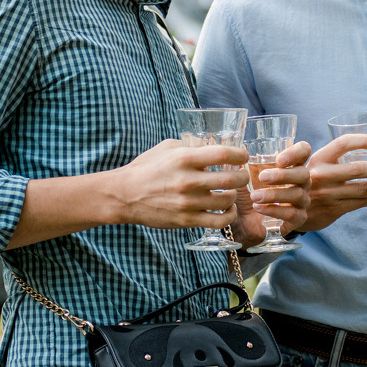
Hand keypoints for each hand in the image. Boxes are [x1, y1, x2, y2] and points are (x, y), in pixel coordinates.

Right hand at [6, 138, 249, 248]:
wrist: (124, 195)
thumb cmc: (146, 168)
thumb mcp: (167, 147)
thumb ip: (191, 145)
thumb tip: (213, 144)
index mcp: (185, 158)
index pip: (224, 153)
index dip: (239, 154)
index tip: (243, 155)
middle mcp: (188, 180)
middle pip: (231, 179)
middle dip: (242, 176)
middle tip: (241, 175)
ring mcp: (188, 203)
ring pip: (227, 200)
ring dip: (234, 195)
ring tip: (232, 192)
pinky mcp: (186, 220)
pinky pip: (218, 221)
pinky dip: (228, 215)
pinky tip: (228, 209)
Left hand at [232, 141, 312, 247]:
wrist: (244, 220)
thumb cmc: (248, 192)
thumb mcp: (246, 175)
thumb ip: (249, 162)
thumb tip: (242, 151)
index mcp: (291, 164)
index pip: (304, 151)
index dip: (296, 152)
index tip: (278, 160)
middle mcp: (301, 181)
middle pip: (303, 173)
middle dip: (282, 175)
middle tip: (262, 177)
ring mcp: (302, 200)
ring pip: (297, 194)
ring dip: (274, 194)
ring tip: (254, 196)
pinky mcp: (299, 218)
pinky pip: (292, 214)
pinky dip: (274, 210)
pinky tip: (258, 207)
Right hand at [297, 133, 366, 232]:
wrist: (289, 211)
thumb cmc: (307, 183)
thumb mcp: (314, 165)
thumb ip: (334, 157)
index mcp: (318, 159)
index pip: (343, 144)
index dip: (362, 140)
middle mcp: (323, 175)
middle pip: (357, 168)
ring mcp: (329, 194)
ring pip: (362, 188)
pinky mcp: (334, 209)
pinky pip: (360, 203)